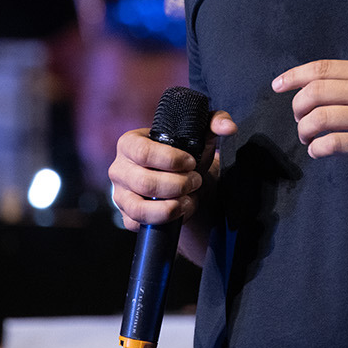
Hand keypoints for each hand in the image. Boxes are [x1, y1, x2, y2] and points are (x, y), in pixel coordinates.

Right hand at [108, 112, 236, 231]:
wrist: (182, 180)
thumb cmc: (185, 153)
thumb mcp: (199, 134)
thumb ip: (215, 122)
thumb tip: (229, 128)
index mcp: (129, 144)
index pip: (143, 152)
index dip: (171, 160)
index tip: (191, 162)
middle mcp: (119, 169)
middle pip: (144, 183)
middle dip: (177, 185)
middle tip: (195, 181)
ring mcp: (120, 196)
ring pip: (139, 209)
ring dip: (171, 206)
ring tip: (188, 198)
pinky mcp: (126, 217)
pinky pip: (140, 225)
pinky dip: (165, 221)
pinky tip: (181, 210)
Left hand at [274, 59, 347, 184]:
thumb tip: (303, 87)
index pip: (320, 68)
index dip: (293, 76)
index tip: (277, 86)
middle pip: (314, 92)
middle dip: (297, 108)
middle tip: (300, 121)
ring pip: (318, 118)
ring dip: (304, 130)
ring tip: (308, 138)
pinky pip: (332, 144)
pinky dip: (316, 148)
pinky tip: (318, 151)